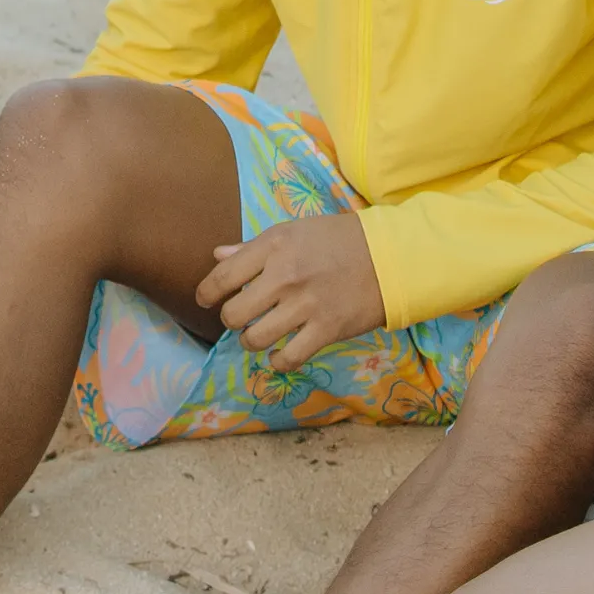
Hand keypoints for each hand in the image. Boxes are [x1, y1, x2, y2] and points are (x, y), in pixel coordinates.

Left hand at [197, 210, 383, 370]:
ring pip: (255, 339)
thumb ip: (253, 248)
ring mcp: (305, 305)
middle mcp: (284, 276)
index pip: (222, 275)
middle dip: (231, 319)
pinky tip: (278, 354)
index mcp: (273, 246)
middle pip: (234, 314)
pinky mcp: (326, 330)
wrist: (388, 255)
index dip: (206, 292)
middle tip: (241, 317)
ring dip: (251, 341)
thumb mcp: (293, 232)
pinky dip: (277, 361)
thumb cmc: (338, 239)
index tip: (205, 300)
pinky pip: (288, 358)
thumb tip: (217, 255)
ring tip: (258, 336)